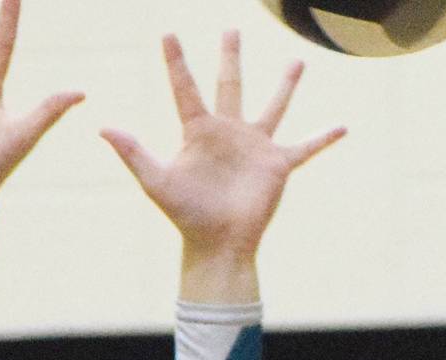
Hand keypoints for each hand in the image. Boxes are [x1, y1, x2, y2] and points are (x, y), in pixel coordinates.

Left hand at [103, 32, 344, 300]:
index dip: (176, 61)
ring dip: (285, 85)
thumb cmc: (185, 215)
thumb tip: (103, 128)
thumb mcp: (156, 181)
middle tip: (231, 29)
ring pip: (273, 107)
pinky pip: (305, 148)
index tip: (167, 33)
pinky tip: (342, 127)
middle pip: (230, 84)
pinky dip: (323, 139)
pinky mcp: (277, 166)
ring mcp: (255, 147)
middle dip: (230, 57)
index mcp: (199, 132)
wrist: (217, 244)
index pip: (185, 88)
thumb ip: (134, 153)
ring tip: (297, 61)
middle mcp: (228, 132)